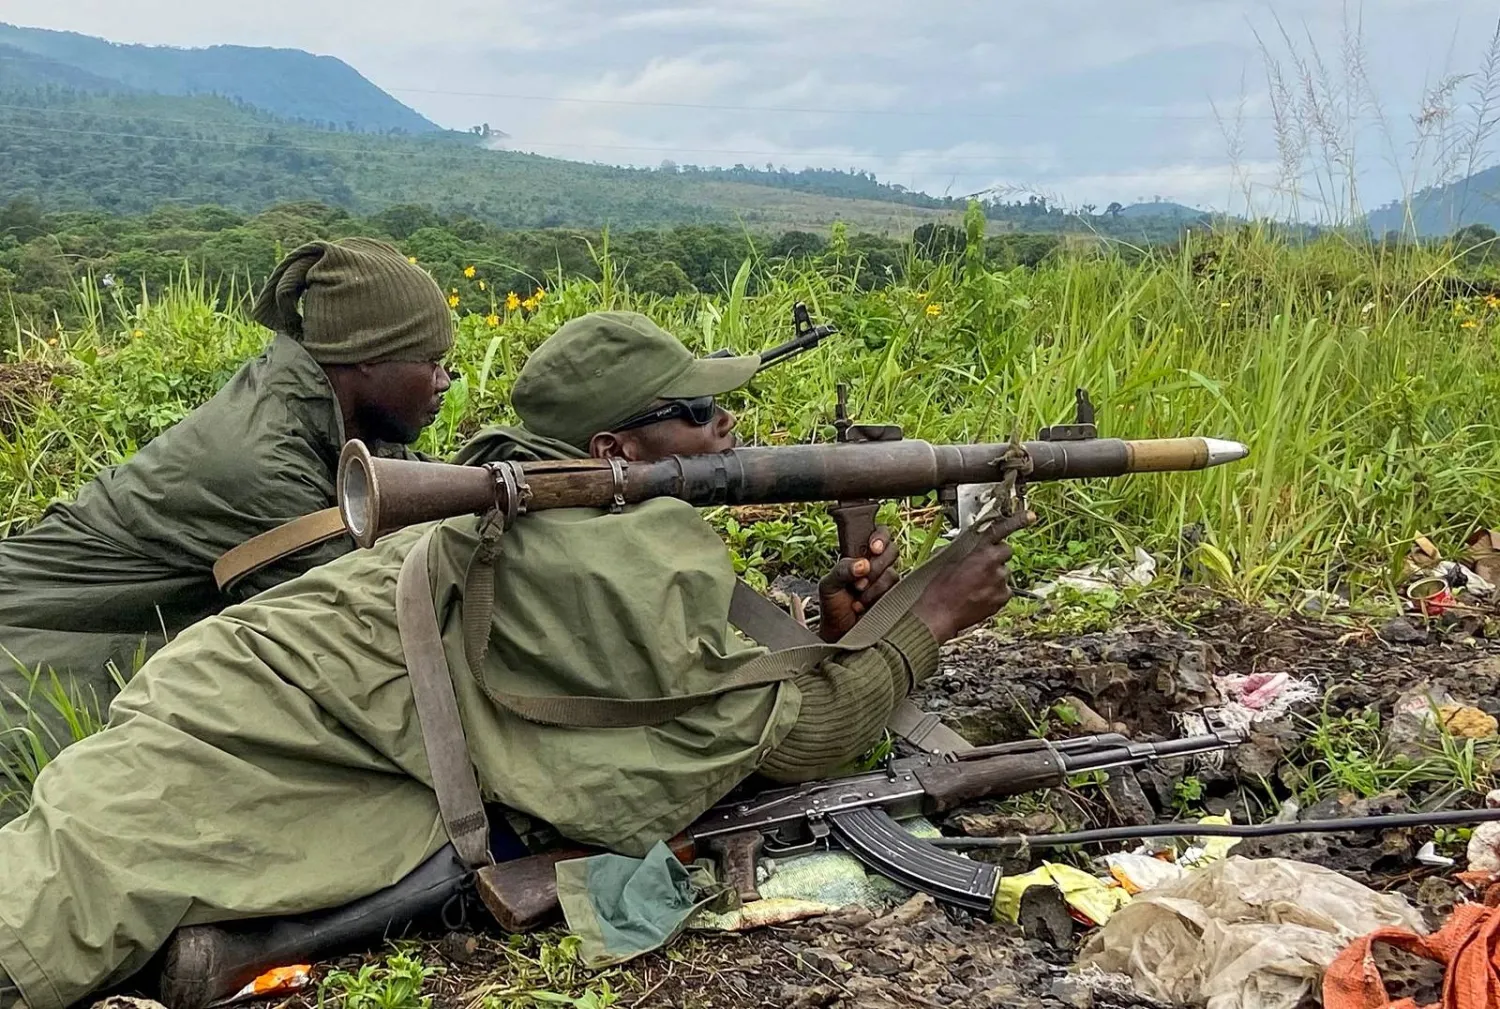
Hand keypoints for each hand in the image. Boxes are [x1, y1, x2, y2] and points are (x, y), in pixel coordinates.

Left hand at [818, 525, 899, 641]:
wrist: (840, 633)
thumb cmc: (833, 607)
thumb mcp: (829, 585)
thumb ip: (842, 569)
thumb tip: (863, 564)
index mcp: (860, 554)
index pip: (878, 534)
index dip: (880, 537)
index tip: (873, 548)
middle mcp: (876, 564)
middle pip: (892, 549)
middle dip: (877, 564)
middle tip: (860, 580)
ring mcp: (886, 580)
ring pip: (893, 572)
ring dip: (874, 586)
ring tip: (858, 596)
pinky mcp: (894, 596)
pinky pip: (896, 589)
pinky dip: (878, 597)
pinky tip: (865, 605)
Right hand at [910, 509, 1035, 643]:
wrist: (939, 613)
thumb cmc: (938, 585)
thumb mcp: (945, 557)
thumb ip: (963, 546)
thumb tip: (970, 543)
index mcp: (979, 549)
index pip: (1002, 530)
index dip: (1018, 521)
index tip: (1031, 516)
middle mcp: (994, 563)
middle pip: (1006, 552)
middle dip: (996, 556)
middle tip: (980, 566)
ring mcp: (1000, 581)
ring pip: (1004, 572)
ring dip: (994, 576)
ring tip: (974, 586)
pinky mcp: (1003, 597)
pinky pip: (1004, 590)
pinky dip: (995, 592)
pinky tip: (979, 596)